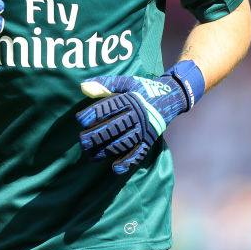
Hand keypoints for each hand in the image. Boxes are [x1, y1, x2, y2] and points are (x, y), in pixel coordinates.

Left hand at [75, 60, 204, 173]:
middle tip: (82, 141)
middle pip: (114, 127)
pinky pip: (139, 152)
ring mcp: (144, 129)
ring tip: (91, 155)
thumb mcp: (127, 82)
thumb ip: (106, 84)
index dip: (94, 113)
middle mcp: (138, 115)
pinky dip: (128, 161)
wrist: (171, 97)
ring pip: (124, 142)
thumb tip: (83, 86)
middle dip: (97, 135)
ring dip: (107, 150)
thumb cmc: (144, 89)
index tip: (79, 119)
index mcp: (131, 99)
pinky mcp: (149, 139)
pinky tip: (115, 167)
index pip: (109, 107)